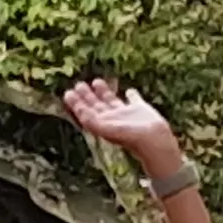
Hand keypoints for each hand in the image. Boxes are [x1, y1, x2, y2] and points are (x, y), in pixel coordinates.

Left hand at [60, 79, 181, 173]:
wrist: (153, 140)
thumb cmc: (130, 137)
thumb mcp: (106, 129)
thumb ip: (91, 121)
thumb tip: (79, 112)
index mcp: (102, 123)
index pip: (86, 111)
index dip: (77, 103)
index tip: (69, 92)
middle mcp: (112, 118)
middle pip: (96, 105)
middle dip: (87, 96)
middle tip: (78, 85)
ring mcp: (127, 114)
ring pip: (112, 100)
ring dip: (103, 92)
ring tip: (96, 81)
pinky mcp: (141, 109)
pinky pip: (134, 99)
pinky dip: (131, 95)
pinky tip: (129, 91)